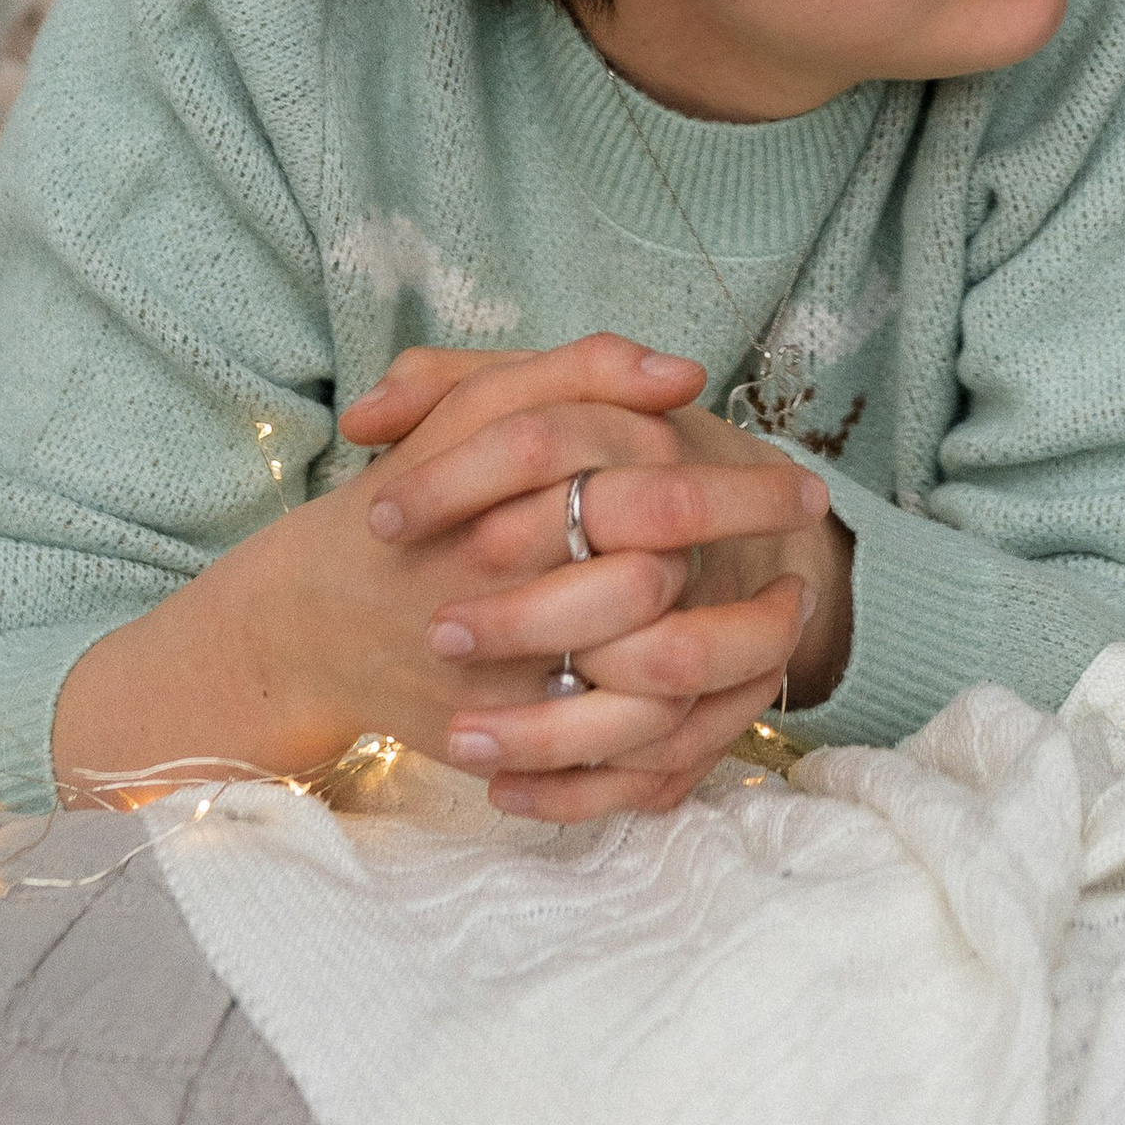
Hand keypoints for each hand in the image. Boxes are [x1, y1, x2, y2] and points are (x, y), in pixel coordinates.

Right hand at [52, 333, 834, 813]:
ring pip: (647, 680)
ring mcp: (503, 672)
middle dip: (744, 573)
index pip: (647, 484)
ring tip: (788, 624)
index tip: (805, 486)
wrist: (312, 619)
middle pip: (655, 584)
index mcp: (508, 493)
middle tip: (811, 560)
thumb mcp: (479, 413)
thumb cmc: (417, 500)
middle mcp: (505, 584)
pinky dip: (683, 730)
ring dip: (734, 654)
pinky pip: (615, 752)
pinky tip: (729, 695)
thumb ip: (578, 373)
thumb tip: (685, 373)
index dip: (738, 487)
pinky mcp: (502, 739)